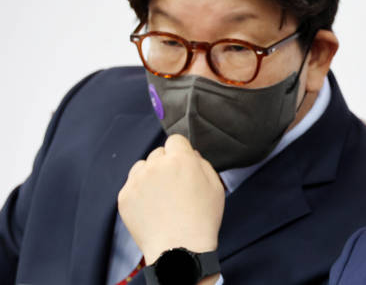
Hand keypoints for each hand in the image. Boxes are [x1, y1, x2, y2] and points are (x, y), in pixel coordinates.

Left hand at [118, 134, 224, 265]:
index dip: (180, 151)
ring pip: (142, 166)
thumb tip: (190, 154)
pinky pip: (131, 184)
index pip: (175, 140)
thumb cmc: (202, 220)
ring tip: (161, 196)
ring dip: (150, 175)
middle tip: (174, 185)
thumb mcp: (216, 187)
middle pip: (158, 153)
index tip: (182, 164)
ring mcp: (137, 180)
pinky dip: (139, 192)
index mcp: (180, 159)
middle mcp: (156, 165)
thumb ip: (203, 163)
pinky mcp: (124, 196)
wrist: (180, 250)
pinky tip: (151, 207)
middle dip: (166, 164)